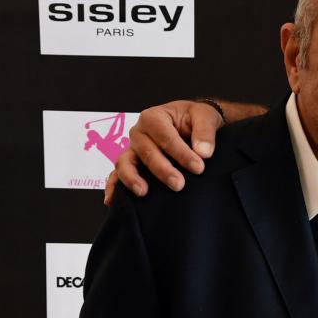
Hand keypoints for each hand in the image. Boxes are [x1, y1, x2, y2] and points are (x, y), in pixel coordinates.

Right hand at [104, 100, 222, 202]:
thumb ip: (205, 132)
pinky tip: (112, 200)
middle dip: (162, 170)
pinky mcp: (131, 163)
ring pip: (125, 163)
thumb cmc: (194, 118)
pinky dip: (113, 186)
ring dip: (133, 178)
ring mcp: (132, 149)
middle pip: (146, 152)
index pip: (165, 137)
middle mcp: (138, 132)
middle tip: (179, 184)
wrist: (190, 123)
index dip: (181, 153)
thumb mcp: (205, 116)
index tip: (198, 168)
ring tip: (143, 192)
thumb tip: (203, 152)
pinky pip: (117, 174)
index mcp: (154, 117)